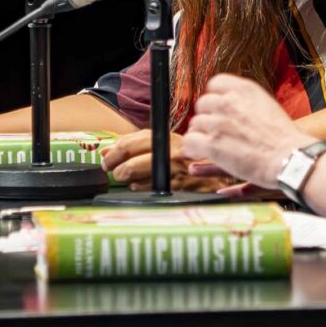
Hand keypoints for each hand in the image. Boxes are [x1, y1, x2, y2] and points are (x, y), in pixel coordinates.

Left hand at [101, 130, 235, 191]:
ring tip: (128, 179)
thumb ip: (135, 145)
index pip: (129, 143)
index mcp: (164, 137)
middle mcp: (169, 151)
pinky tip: (141, 186)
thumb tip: (107, 150)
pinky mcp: (178, 185)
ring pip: (136, 177)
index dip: (113, 152)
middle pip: (130, 161)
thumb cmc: (189, 156)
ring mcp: (173, 169)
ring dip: (127, 180)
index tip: (106, 158)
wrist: (218, 170)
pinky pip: (149, 188)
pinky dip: (140, 188)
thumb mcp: (164, 143)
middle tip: (113, 172)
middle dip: (116, 169)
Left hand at [181, 74, 306, 189]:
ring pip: (195, 124)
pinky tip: (201, 153)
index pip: (215, 83)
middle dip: (207, 117)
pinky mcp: (212, 144)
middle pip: (202, 104)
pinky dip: (193, 149)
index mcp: (244, 90)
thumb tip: (232, 103)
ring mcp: (219, 123)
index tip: (217, 109)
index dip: (214, 98)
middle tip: (215, 130)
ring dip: (201, 134)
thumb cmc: (283, 138)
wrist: (291, 159)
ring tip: (212, 144)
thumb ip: (246, 101)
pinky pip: (190, 142)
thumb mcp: (267, 105)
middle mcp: (229, 102)